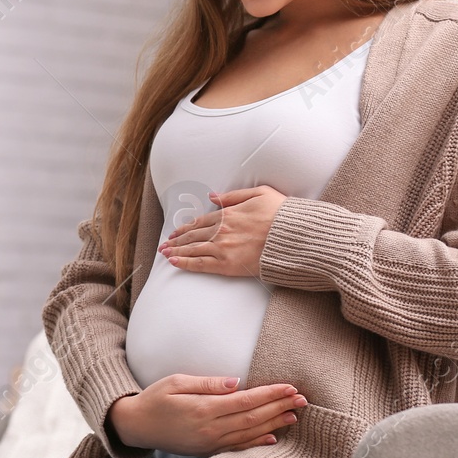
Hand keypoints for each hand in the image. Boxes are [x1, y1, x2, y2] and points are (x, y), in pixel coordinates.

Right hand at [106, 374, 307, 455]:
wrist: (136, 426)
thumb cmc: (155, 399)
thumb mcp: (176, 382)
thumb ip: (207, 383)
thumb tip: (236, 382)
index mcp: (203, 409)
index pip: (245, 401)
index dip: (270, 394)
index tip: (289, 387)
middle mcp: (210, 429)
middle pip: (253, 418)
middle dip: (279, 408)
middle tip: (302, 400)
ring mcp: (210, 443)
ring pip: (249, 434)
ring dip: (274, 424)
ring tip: (294, 416)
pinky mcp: (208, 451)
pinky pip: (237, 447)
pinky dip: (257, 443)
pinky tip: (272, 438)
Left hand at [159, 184, 287, 277]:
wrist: (293, 236)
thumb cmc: (281, 214)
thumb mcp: (259, 193)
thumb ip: (233, 196)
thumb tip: (212, 197)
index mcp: (228, 214)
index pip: (200, 222)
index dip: (185, 227)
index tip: (175, 232)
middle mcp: (222, 230)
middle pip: (192, 236)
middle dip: (176, 241)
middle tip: (164, 245)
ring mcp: (223, 248)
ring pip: (193, 249)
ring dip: (176, 251)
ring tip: (165, 254)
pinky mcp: (228, 265)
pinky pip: (201, 264)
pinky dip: (186, 263)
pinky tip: (175, 263)